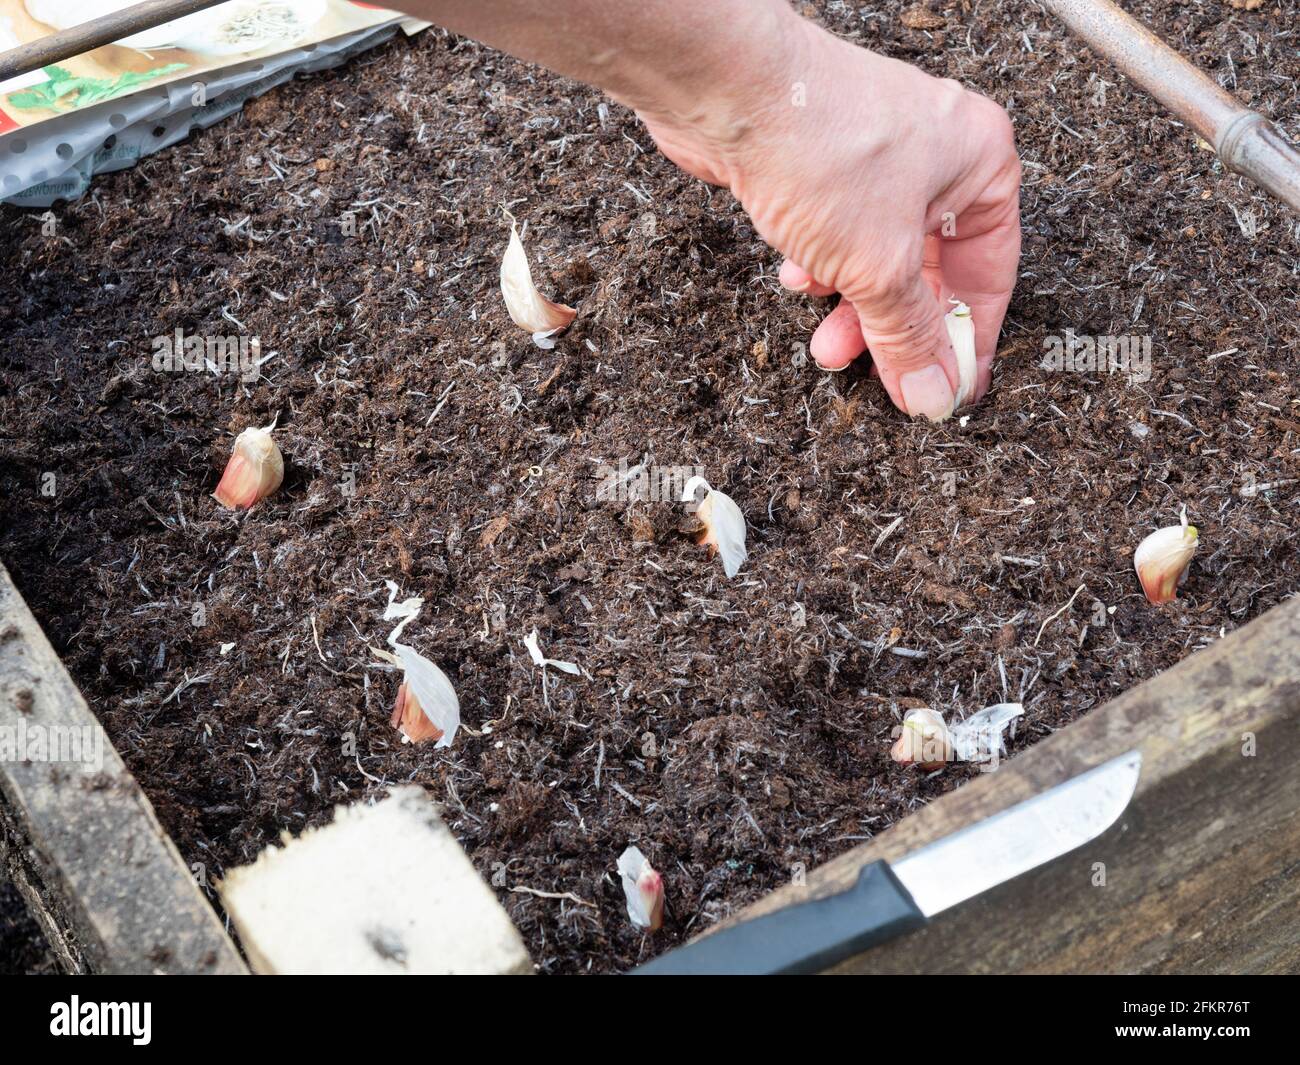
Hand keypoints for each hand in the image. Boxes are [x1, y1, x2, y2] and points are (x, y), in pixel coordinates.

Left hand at [638, 18, 1020, 419]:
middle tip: (877, 375)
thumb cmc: (820, 146)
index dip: (970, 336)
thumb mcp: (879, 267)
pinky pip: (839, 235)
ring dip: (852, 306)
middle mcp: (936, 153)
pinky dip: (823, 266)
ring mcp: (878, 155)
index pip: (991, 270)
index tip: (954, 385)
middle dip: (895, 327)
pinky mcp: (826, 163)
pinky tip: (798, 278)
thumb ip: (907, 335)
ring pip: (879, 256)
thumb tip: (932, 388)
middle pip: (930, 269)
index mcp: (980, 162)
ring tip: (825, 340)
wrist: (730, 91)